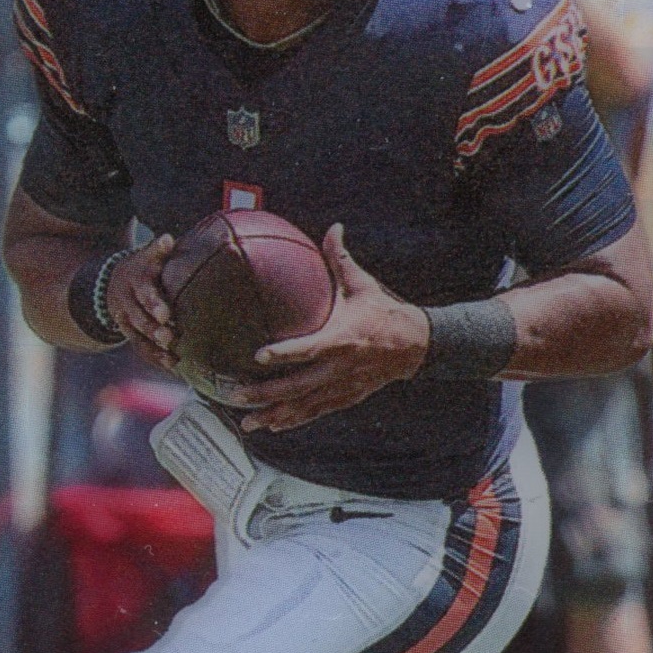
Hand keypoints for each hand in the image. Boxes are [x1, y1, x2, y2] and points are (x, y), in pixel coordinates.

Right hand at [105, 233, 177, 371]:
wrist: (111, 282)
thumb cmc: (141, 267)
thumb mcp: (145, 256)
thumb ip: (157, 250)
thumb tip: (167, 239)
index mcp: (135, 281)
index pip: (144, 292)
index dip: (154, 304)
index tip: (165, 314)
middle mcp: (127, 302)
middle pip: (139, 318)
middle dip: (154, 329)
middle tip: (169, 337)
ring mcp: (126, 320)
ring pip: (138, 337)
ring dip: (154, 348)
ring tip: (172, 356)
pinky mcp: (129, 333)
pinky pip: (139, 348)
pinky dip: (154, 357)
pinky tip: (172, 365)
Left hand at [224, 225, 428, 432]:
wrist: (415, 345)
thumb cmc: (384, 312)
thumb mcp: (364, 285)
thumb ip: (341, 259)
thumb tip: (333, 228)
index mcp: (343, 338)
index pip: (309, 348)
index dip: (285, 353)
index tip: (259, 355)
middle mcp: (340, 368)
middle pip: (299, 386)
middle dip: (267, 394)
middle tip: (237, 395)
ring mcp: (343, 386)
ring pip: (305, 406)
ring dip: (275, 414)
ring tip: (247, 423)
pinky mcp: (346, 397)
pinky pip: (316, 412)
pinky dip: (295, 419)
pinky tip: (273, 425)